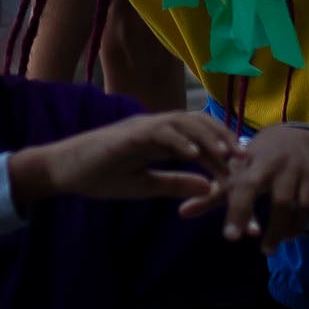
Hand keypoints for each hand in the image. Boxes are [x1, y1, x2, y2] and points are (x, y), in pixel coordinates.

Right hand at [12, 107, 232, 213]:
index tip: (242, 165)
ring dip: (207, 136)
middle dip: (223, 137)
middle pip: (197, 123)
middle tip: (245, 156)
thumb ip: (175, 183)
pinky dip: (179, 141)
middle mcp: (155, 127)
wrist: (63, 171)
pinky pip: (159, 132)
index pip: (198, 138)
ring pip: (183, 123)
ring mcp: (142, 127)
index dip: (221, 149)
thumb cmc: (100, 177)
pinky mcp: (129, 133)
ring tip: (226, 154)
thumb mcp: (144, 186)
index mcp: (160, 139)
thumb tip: (208, 186)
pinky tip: (195, 155)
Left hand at [217, 124, 308, 244]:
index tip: (231, 237)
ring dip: (283, 229)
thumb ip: (211, 194)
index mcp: (250, 162)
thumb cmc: (255, 160)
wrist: (292, 136)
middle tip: (260, 251)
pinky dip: (299, 224)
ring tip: (269, 249)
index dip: (238, 211)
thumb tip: (182, 213)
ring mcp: (296, 171)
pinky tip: (288, 236)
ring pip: (294, 204)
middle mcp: (275, 165)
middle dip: (272, 227)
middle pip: (276, 198)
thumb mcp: (234, 171)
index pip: (244, 187)